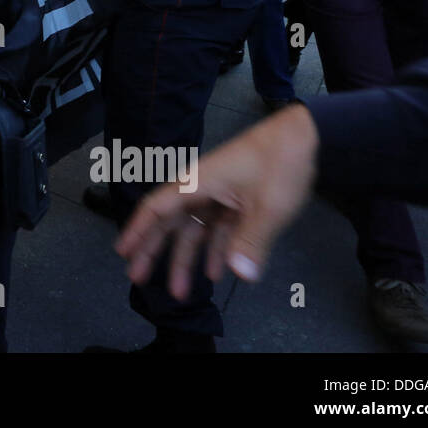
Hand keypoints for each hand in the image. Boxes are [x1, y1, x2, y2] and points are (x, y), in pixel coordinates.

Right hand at [114, 104, 318, 299]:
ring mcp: (218, 196)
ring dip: (187, 259)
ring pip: (194, 231)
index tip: (122, 252)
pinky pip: (218, 229)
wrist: (304, 135)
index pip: (156, 208)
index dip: (137, 230)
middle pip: (169, 223)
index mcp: (197, 184)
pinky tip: (217, 272)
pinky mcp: (236, 201)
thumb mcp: (268, 205)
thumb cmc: (279, 162)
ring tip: (180, 291)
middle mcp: (201, 190)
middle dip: (154, 251)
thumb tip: (240, 275)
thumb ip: (251, 240)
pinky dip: (216, 249)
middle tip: (137, 278)